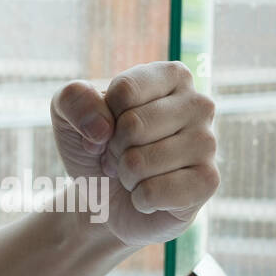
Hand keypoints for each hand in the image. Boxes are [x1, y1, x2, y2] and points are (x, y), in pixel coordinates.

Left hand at [51, 61, 218, 246]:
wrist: (106, 198)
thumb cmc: (96, 147)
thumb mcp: (67, 115)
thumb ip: (73, 99)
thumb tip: (102, 126)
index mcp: (171, 75)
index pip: (125, 91)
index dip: (103, 116)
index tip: (109, 127)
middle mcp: (198, 103)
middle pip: (133, 126)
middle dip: (113, 149)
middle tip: (121, 156)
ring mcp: (208, 143)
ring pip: (140, 162)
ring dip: (126, 175)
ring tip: (135, 174)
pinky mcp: (208, 182)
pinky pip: (154, 193)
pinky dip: (140, 199)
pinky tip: (151, 195)